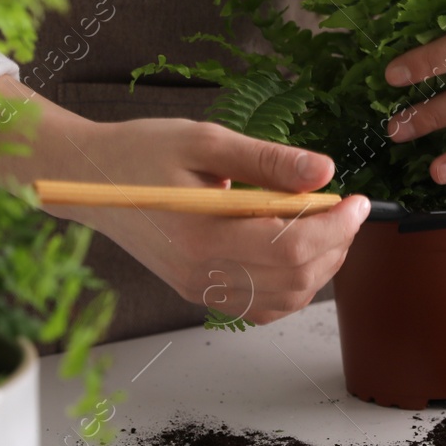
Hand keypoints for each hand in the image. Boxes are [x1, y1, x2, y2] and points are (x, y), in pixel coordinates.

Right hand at [0, 77, 368, 325]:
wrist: (87, 181)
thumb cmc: (141, 153)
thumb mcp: (207, 140)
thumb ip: (269, 159)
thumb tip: (324, 169)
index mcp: (202, 234)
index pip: (291, 246)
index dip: (337, 225)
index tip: (358, 199)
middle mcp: (200, 272)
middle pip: (296, 278)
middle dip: (335, 244)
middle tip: (346, 208)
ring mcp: (198, 288)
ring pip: (284, 298)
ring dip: (318, 265)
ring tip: (322, 223)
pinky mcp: (197, 291)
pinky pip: (262, 306)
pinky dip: (292, 285)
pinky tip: (294, 248)